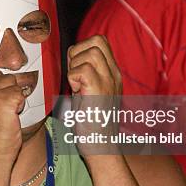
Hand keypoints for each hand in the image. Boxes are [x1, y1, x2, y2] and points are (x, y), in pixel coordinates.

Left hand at [67, 35, 121, 156]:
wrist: (101, 146)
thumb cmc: (91, 122)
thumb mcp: (89, 90)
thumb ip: (85, 73)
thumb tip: (71, 57)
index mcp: (112, 72)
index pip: (99, 40)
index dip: (81, 47)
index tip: (74, 67)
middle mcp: (114, 74)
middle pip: (97, 40)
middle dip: (77, 51)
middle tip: (73, 73)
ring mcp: (109, 81)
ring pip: (90, 52)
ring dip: (75, 66)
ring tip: (75, 84)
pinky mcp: (99, 91)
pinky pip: (83, 69)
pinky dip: (73, 78)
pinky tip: (75, 91)